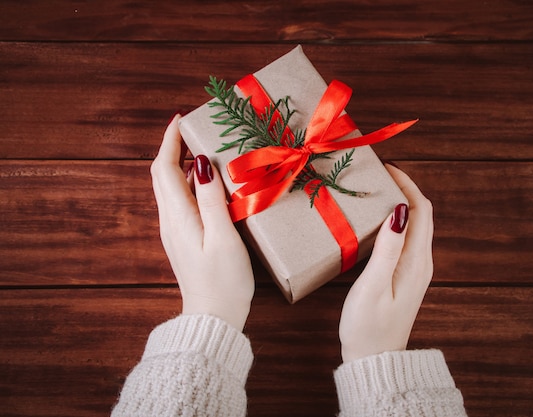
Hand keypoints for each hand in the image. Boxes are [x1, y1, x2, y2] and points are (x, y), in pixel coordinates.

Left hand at [150, 114, 253, 330]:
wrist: (213, 317)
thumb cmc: (223, 280)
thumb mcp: (222, 237)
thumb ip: (211, 200)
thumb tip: (201, 164)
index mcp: (178, 217)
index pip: (163, 168)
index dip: (169, 141)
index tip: (180, 119)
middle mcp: (170, 220)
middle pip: (163, 175)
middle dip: (173, 148)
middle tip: (195, 129)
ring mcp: (174, 231)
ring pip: (171, 188)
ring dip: (181, 164)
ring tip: (204, 149)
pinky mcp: (183, 239)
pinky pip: (180, 201)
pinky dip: (188, 183)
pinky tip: (208, 183)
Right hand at [338, 164, 433, 361]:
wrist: (374, 360)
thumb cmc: (368, 327)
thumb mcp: (373, 286)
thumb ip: (387, 249)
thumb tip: (399, 211)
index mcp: (416, 262)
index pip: (421, 211)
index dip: (408, 185)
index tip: (388, 168)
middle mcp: (422, 262)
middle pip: (422, 215)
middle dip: (405, 189)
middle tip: (379, 174)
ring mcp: (416, 270)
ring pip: (415, 226)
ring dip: (401, 203)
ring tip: (376, 190)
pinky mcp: (406, 276)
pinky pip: (406, 239)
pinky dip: (396, 221)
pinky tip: (377, 220)